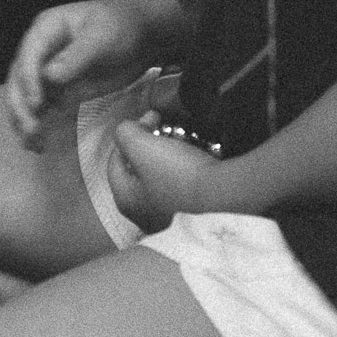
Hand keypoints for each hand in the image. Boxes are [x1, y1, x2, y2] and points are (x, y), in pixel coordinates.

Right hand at [5, 0, 152, 150]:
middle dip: (21, 105)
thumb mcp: (102, 38)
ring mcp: (46, 71)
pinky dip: (39, 126)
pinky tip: (39, 145)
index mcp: (46, 29)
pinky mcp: (58, 90)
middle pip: (19, 79)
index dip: (28, 80)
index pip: (28, 55)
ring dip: (24, 120)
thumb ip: (76, 56)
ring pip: (25, 97)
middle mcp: (40, 50)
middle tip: (31, 129)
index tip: (35, 104)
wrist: (141, 37)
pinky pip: (42, 109)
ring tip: (32, 143)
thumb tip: (49, 76)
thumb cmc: (121, 28)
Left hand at [105, 117, 219, 233]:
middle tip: (165, 128)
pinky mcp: (189, 216)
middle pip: (139, 169)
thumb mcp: (140, 145)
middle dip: (150, 144)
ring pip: (160, 176)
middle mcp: (143, 214)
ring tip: (181, 138)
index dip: (129, 134)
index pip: (115, 161)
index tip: (151, 119)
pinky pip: (179, 185)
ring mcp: (167, 218)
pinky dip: (184, 168)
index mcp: (125, 198)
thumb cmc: (174, 172)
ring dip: (167, 155)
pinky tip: (194, 156)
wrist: (220, 196)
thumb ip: (125, 132)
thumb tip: (131, 130)